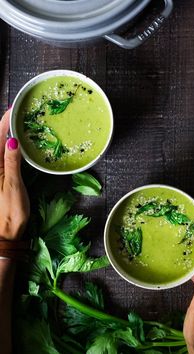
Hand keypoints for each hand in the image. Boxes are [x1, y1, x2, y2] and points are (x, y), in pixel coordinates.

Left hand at [0, 110, 29, 239]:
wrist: (5, 232)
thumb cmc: (10, 213)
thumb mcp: (13, 187)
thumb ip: (12, 163)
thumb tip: (12, 140)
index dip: (5, 122)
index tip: (14, 109)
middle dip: (7, 123)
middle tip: (20, 111)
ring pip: (1, 145)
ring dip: (9, 132)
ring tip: (21, 121)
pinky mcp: (2, 175)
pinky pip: (5, 155)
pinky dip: (12, 144)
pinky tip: (19, 141)